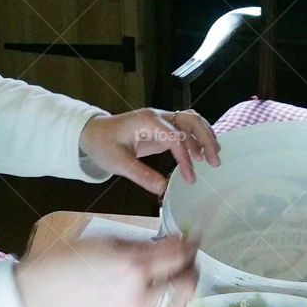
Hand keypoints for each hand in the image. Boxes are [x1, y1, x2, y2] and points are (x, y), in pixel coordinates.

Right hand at [15, 232, 197, 306]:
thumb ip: (140, 244)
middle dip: (192, 265)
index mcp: (132, 268)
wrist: (38, 298)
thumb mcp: (104, 241)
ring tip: (180, 275)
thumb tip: (166, 243)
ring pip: (180, 306)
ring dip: (186, 288)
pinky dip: (170, 304)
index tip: (193, 235)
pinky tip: (163, 292)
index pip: (178, 255)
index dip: (191, 242)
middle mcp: (139, 297)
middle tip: (189, 255)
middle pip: (186, 283)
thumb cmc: (63, 263)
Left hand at [79, 108, 220, 195]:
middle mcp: (158, 117)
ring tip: (214, 157)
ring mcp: (161, 120)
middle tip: (214, 162)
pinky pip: (186, 127)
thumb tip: (163, 189)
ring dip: (205, 136)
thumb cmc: (103, 145)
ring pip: (191, 120)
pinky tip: (204, 152)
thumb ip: (141, 175)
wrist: (93, 133)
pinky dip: (198, 136)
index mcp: (147, 122)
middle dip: (205, 140)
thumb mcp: (118, 163)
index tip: (190, 178)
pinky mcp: (162, 127)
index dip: (185, 158)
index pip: (175, 137)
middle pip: (190, 121)